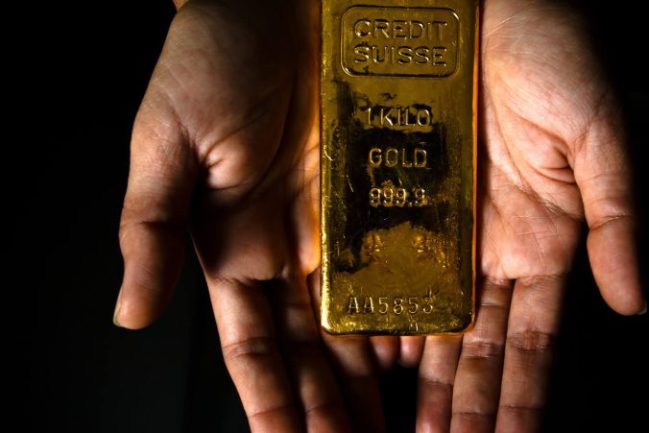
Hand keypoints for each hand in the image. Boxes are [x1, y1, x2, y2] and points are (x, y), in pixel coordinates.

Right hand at [113, 1, 398, 431]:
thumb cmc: (217, 51)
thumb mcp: (168, 139)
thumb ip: (147, 229)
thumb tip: (131, 315)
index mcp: (240, 248)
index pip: (257, 352)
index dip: (273, 406)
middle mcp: (301, 250)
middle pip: (323, 356)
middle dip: (340, 413)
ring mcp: (354, 227)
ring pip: (373, 327)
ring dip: (389, 387)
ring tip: (414, 432)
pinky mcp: (402, 196)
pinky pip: (418, 271)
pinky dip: (428, 321)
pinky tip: (442, 365)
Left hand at [415, 1, 644, 431]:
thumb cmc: (554, 49)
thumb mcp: (599, 134)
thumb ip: (618, 218)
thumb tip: (637, 303)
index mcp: (542, 241)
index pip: (530, 342)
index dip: (519, 398)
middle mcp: (489, 247)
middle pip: (473, 347)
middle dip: (461, 407)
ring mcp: (443, 227)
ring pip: (426, 322)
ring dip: (416, 380)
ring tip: (400, 430)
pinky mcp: (398, 197)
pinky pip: (384, 268)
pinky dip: (376, 317)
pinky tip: (363, 364)